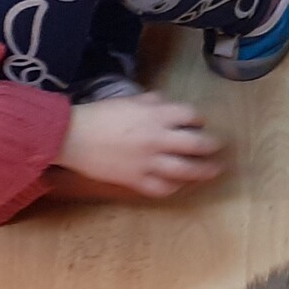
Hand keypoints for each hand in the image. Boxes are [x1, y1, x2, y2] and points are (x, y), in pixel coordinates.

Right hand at [56, 93, 223, 197]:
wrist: (71, 136)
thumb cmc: (99, 114)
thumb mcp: (128, 100)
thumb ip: (151, 102)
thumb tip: (166, 104)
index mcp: (155, 115)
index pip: (191, 116)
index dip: (199, 119)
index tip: (199, 123)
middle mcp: (157, 139)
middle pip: (197, 144)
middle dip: (212, 145)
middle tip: (217, 146)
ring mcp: (148, 162)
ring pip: (186, 170)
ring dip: (205, 170)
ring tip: (214, 169)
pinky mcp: (136, 180)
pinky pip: (163, 187)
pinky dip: (175, 186)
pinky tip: (180, 184)